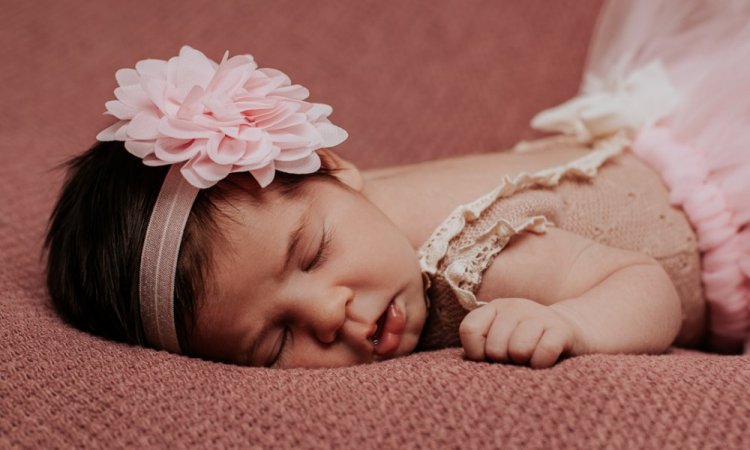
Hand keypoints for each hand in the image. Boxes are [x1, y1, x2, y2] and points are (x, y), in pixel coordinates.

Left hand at [459, 298, 580, 368]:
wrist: (576, 329)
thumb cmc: (529, 342)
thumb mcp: (502, 339)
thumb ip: (482, 347)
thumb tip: (472, 363)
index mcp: (495, 308)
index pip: (469, 330)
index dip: (476, 352)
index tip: (489, 358)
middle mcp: (515, 307)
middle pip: (494, 348)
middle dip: (504, 362)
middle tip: (517, 359)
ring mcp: (539, 315)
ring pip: (518, 350)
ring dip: (524, 362)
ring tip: (531, 358)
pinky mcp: (562, 329)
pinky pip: (544, 352)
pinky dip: (542, 363)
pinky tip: (545, 360)